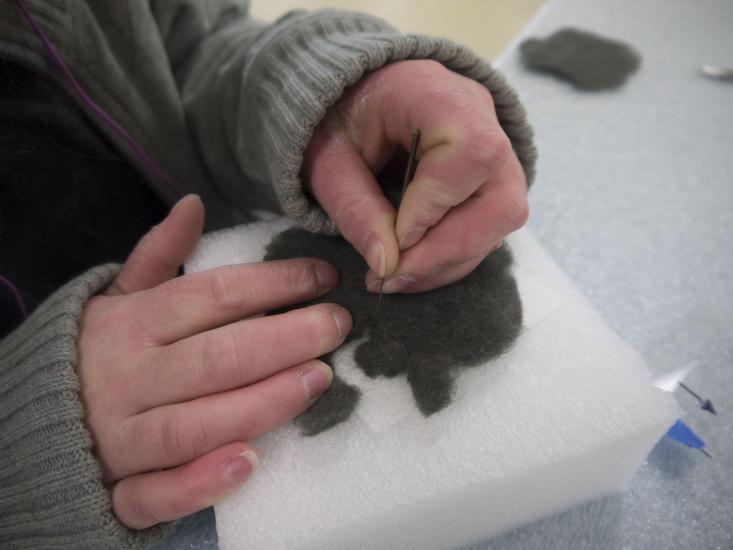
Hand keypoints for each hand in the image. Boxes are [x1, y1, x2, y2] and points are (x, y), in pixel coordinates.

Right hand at [77, 196, 350, 528]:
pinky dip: (200, 482)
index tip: (324, 277)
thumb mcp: (121, 296)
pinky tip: (250, 462)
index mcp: (132, 324)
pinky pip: (158, 494)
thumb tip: (193, 203)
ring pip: (196, 424)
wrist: (32, 420)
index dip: (274, 283)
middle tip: (338, 325)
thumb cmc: (99, 350)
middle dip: (285, 338)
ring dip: (261, 402)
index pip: (213, 296)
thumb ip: (158, 253)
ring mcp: (122, 438)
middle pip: (218, 357)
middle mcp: (130, 378)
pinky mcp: (120, 492)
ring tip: (318, 380)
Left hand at [303, 60, 527, 292]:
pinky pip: (488, 228)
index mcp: (437, 93)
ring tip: (395, 278)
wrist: (351, 95)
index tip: (395, 238)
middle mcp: (480, 118)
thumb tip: (386, 265)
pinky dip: (451, 257)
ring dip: (448, 262)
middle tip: (394, 278)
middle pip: (501, 199)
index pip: (471, 152)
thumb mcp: (328, 159)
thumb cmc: (337, 116)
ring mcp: (492, 149)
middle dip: (446, 251)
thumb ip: (354, 207)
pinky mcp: (488, 179)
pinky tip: (412, 268)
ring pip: (501, 222)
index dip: (437, 206)